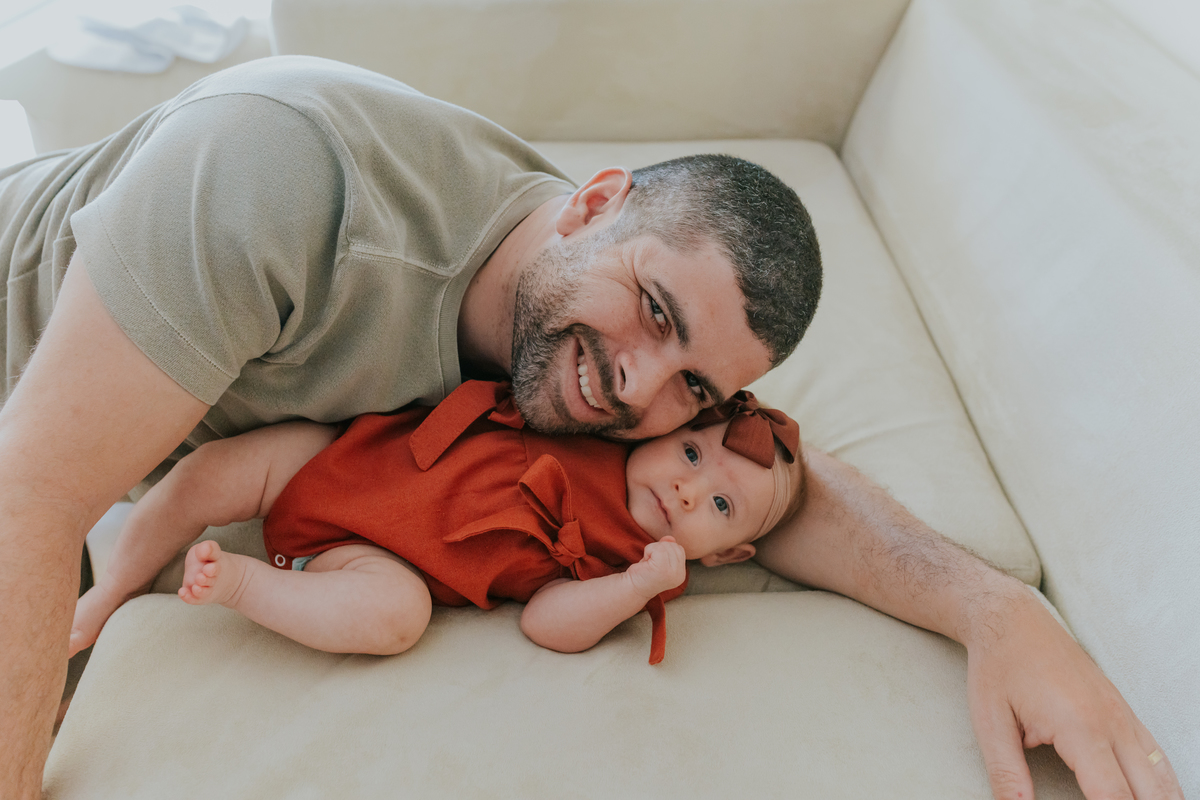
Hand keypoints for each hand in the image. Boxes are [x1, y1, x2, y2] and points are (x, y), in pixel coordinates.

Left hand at [626, 536, 686, 598]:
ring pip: (665, 546)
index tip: (655, 561)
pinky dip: (649, 550)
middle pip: (674, 546)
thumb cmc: (643, 573)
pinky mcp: (662, 569)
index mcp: (680, 574)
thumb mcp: (658, 559)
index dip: (665, 549)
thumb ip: (666, 548)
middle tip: (650, 562)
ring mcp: (672, 573)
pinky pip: (658, 548)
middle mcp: (679, 575)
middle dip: (659, 548)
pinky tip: (645, 561)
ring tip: (648, 562)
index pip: (679, 549)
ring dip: (652, 550)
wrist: (631, 588)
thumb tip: (670, 538)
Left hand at [966, 589, 1182, 799]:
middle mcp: (1112, 722)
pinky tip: (1158, 798)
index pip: (1113, 797)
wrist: (1012, 619)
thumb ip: (1007, 774)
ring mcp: (1123, 714)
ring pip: (1162, 775)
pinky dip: (1163, 784)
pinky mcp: (1123, 710)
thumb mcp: (990, 722)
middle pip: (1147, 793)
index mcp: (1080, 727)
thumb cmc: (998, 667)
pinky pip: (1156, 754)